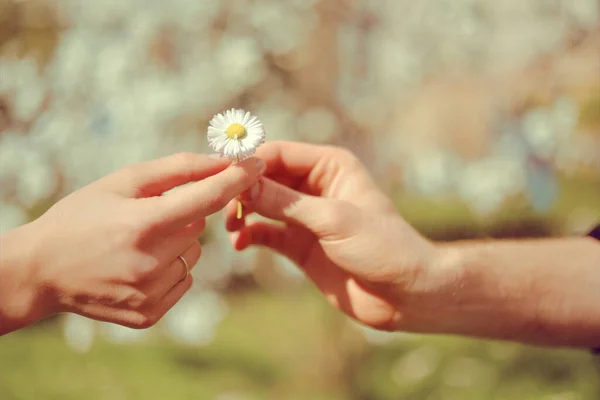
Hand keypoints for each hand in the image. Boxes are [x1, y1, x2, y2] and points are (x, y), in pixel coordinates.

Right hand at [0, 153, 264, 333]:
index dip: (236, 179)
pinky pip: (184, 280)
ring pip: (193, 255)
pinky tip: (138, 265)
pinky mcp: (150, 314)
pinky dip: (170, 268)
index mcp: (142, 224)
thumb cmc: (82, 216)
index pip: (206, 199)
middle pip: (198, 227)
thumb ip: (176, 169)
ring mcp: (150, 293)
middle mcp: (150, 263)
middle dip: (183, 215)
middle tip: (147, 215)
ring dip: (176, 243)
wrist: (42, 270)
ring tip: (137, 242)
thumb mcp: (122, 182)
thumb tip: (220, 162)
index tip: (258, 163)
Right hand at [225, 141, 441, 331]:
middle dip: (242, 189)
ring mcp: (306, 216)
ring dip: (242, 212)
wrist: (405, 294)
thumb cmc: (383, 247)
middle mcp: (315, 186)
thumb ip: (286, 202)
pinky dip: (250, 235)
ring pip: (262, 205)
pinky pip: (266, 233)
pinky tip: (241, 244)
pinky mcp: (300, 244)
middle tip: (220, 206)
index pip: (277, 154)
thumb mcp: (333, 220)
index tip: (222, 178)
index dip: (249, 164)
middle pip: (266, 178)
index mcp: (330, 166)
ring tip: (231, 226)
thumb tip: (243, 184)